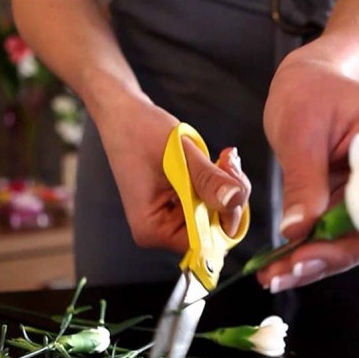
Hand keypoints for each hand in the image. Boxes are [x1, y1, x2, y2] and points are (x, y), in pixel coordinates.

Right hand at [95, 95, 250, 251]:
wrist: (124, 115)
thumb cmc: (140, 131)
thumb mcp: (179, 154)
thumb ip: (208, 179)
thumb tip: (234, 199)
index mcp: (153, 229)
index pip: (206, 242)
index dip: (227, 217)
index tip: (232, 182)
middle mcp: (161, 231)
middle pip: (215, 230)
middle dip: (230, 197)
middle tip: (229, 163)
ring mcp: (169, 219)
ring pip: (217, 215)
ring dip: (227, 187)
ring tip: (223, 159)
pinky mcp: (178, 206)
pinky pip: (211, 203)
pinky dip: (220, 183)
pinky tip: (218, 163)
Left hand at [258, 54, 358, 291]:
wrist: (300, 90)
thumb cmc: (309, 93)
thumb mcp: (302, 128)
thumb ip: (305, 179)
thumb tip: (298, 229)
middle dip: (350, 249)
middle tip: (300, 263)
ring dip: (324, 262)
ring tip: (278, 275)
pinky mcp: (356, 213)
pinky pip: (340, 241)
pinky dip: (311, 257)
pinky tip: (279, 270)